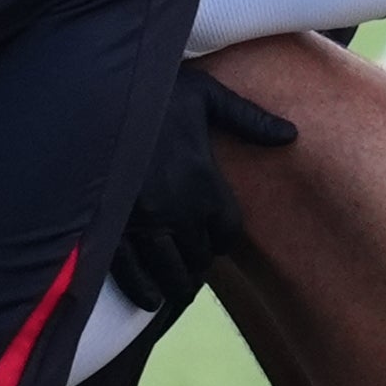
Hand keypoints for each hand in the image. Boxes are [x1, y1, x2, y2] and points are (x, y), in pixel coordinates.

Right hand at [109, 67, 298, 313]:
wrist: (95, 88)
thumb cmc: (154, 88)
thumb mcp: (207, 95)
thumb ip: (249, 119)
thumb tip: (291, 134)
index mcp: (204, 181)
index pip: (227, 234)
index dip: (222, 238)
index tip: (214, 238)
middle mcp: (177, 209)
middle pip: (199, 257)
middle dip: (198, 261)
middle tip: (192, 263)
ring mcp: (142, 222)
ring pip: (168, 271)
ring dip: (174, 283)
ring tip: (175, 288)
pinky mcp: (109, 228)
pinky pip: (131, 273)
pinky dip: (142, 289)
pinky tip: (149, 298)